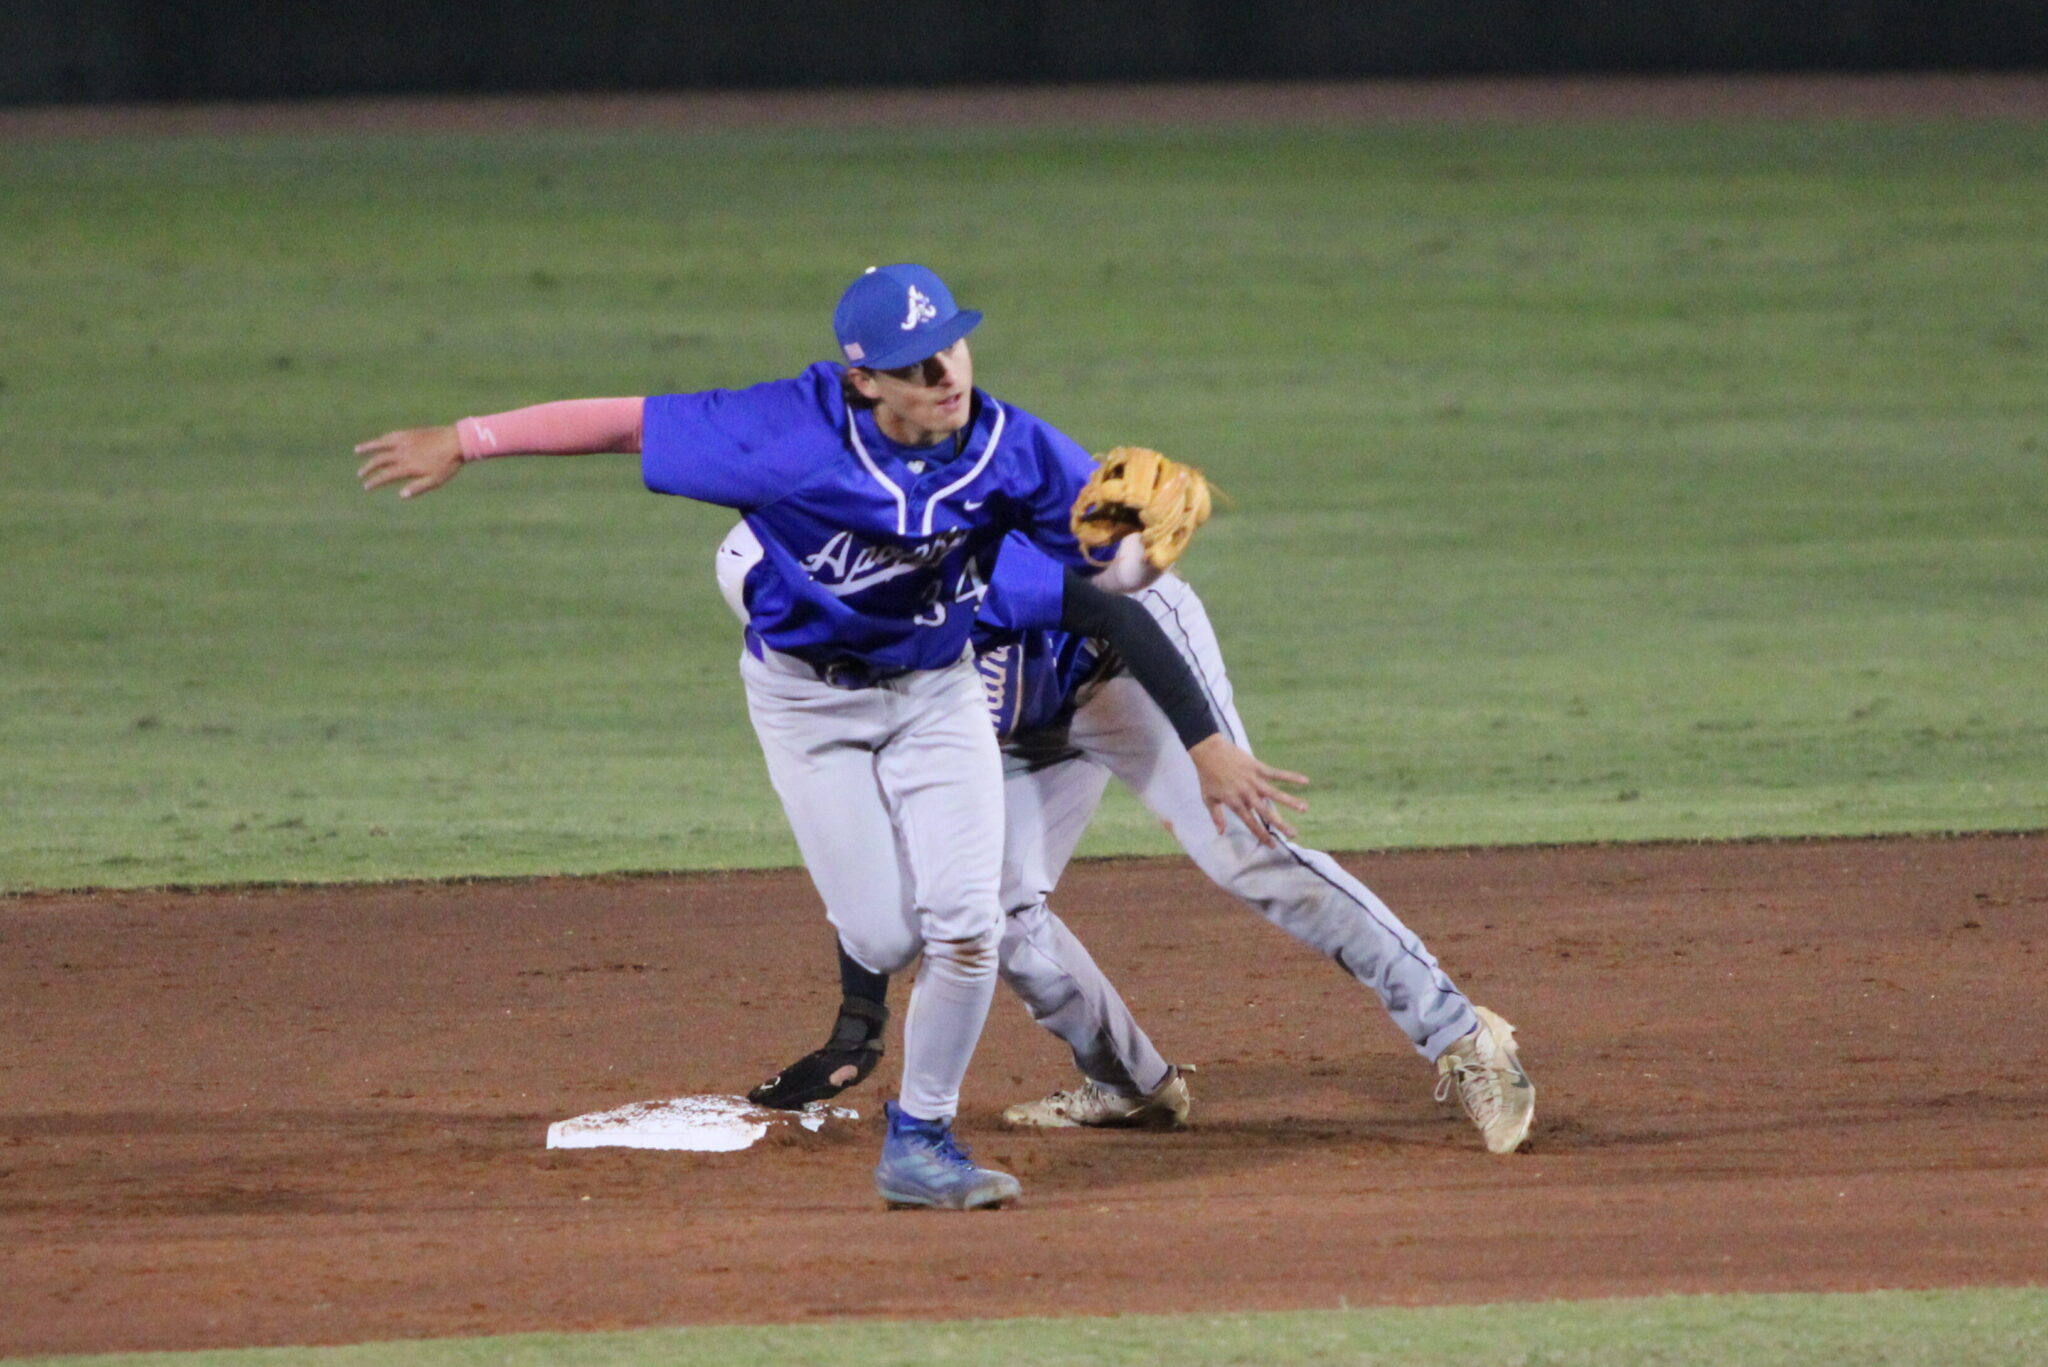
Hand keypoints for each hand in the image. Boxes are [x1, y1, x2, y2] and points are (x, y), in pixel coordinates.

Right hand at [355, 424, 463, 499]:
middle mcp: (402, 453)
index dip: (374, 481)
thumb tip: (401, 495)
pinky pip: (390, 435)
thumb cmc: (447, 464)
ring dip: (367, 447)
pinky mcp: (409, 433)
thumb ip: (418, 488)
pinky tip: (378, 441)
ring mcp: (404, 441)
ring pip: (380, 444)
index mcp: (407, 466)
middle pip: (379, 460)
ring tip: (356, 450)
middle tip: (360, 474)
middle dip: (368, 468)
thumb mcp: (435, 481)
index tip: (367, 486)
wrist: (456, 442)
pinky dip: (381, 439)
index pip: (385, 475)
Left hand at [1188, 733, 1308, 846]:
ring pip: (1274, 793)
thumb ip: (1217, 816)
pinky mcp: (1258, 767)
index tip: (1272, 845)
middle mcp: (1246, 793)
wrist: (1208, 751)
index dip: (1261, 834)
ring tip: (1304, 808)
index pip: (1250, 822)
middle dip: (1280, 823)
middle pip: (1265, 811)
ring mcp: (1253, 780)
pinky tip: (1305, 780)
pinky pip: (1277, 773)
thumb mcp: (1208, 798)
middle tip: (1294, 834)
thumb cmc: (1207, 776)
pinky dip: (1291, 776)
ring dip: (1290, 801)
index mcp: (1235, 802)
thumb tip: (1221, 833)